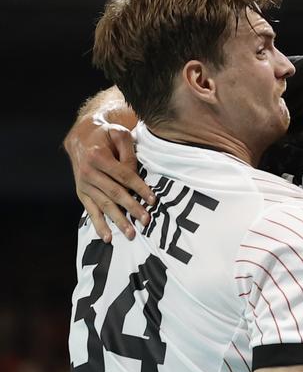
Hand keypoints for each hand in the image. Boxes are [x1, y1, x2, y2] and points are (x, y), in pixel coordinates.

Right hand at [64, 120, 155, 241]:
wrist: (80, 138)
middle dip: (131, 208)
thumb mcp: (118, 133)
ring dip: (118, 220)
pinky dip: (99, 225)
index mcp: (98, 156)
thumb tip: (135, 174)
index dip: (139, 188)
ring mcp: (84, 184)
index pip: (123, 175)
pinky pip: (91, 211)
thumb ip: (128, 152)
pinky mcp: (82, 193)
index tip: (152, 200)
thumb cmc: (104, 136)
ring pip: (104, 205)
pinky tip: (108, 237)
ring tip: (131, 234)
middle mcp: (88, 172)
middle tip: (145, 221)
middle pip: (114, 193)